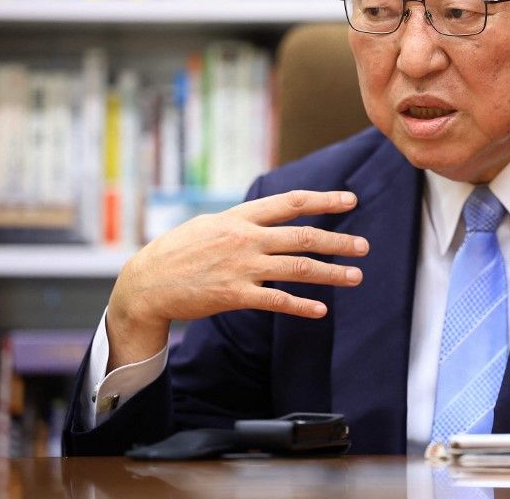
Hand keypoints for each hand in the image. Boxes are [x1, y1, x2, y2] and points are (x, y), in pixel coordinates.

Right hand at [106, 190, 368, 369]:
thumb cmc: (178, 251)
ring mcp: (241, 267)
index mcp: (240, 217)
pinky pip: (277, 301)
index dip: (323, 200)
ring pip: (298, 268)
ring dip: (331, 274)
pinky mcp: (235, 295)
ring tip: (356, 277)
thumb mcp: (210, 224)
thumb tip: (272, 217)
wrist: (145, 283)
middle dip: (338, 241)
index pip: (290, 203)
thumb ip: (243, 221)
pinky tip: (321, 310)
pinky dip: (302, 306)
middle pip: (303, 236)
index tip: (351, 200)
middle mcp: (245, 238)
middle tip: (364, 247)